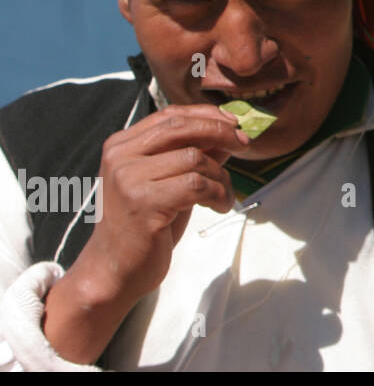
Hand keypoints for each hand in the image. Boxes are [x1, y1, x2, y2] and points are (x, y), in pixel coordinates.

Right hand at [41, 105, 251, 364]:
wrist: (115, 270)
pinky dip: (219, 194)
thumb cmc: (146, 225)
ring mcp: (128, 177)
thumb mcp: (170, 181)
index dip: (207, 115)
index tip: (235, 124)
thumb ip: (193, 154)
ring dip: (222, 177)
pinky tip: (220, 207)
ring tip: (225, 197)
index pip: (171, 116)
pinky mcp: (143, 201)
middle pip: (183, 128)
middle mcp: (120, 156)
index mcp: (121, 145)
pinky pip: (197, 185)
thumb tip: (229, 132)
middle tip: (245, 145)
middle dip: (222, 133)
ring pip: (195, 158)